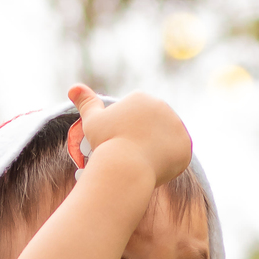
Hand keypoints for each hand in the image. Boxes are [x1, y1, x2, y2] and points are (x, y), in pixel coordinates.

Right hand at [68, 84, 192, 189]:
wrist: (126, 166)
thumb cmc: (106, 145)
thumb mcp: (92, 122)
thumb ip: (86, 103)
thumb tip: (73, 88)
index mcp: (141, 98)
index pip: (136, 119)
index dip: (126, 135)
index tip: (119, 145)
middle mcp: (162, 106)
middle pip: (153, 128)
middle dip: (144, 141)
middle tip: (131, 158)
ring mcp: (176, 125)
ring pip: (166, 141)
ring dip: (158, 151)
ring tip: (143, 164)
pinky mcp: (186, 145)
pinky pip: (178, 155)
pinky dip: (169, 164)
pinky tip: (156, 170)